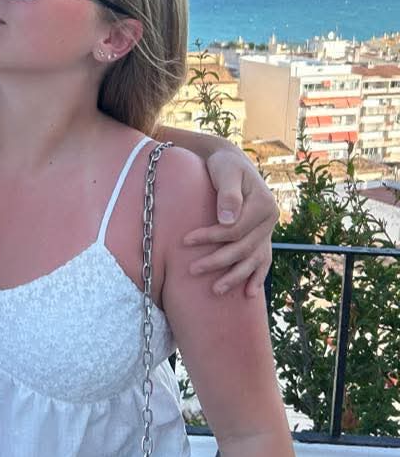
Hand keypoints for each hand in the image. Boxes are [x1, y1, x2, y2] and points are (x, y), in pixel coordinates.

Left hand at [185, 147, 277, 296]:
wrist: (232, 163)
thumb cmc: (225, 166)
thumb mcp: (226, 172)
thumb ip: (228, 194)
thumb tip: (226, 220)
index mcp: (263, 205)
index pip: (235, 229)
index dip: (211, 237)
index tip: (185, 240)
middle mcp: (270, 220)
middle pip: (243, 247)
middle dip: (217, 260)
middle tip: (192, 269)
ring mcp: (268, 230)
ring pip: (253, 259)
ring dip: (235, 276)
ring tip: (216, 290)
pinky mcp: (262, 236)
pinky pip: (263, 260)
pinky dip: (257, 276)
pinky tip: (249, 293)